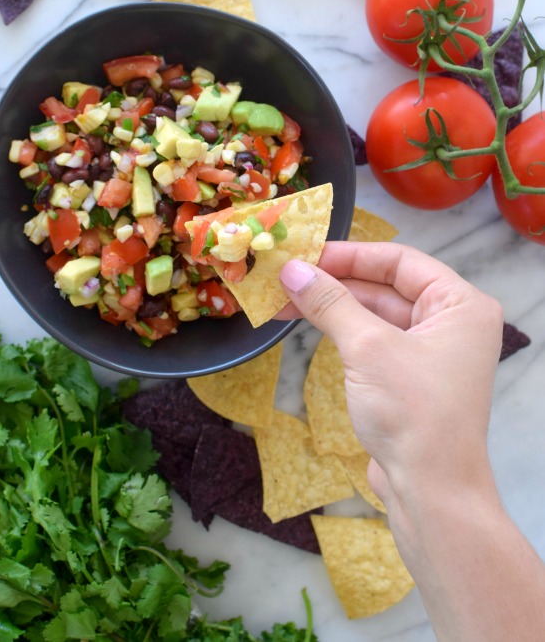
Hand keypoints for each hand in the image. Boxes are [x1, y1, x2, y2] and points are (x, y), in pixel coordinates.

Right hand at [278, 242, 503, 507]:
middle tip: (288, 275)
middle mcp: (452, 323)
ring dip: (333, 305)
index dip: (351, 254)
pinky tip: (308, 321)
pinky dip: (342, 330)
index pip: (400, 261)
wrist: (431, 492)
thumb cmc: (414, 413)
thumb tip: (292, 269)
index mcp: (460, 305)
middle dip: (336, 280)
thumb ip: (330, 302)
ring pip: (376, 313)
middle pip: (387, 285)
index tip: (306, 254)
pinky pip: (373, 340)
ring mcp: (431, 352)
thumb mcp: (368, 347)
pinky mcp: (410, 378)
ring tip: (286, 297)